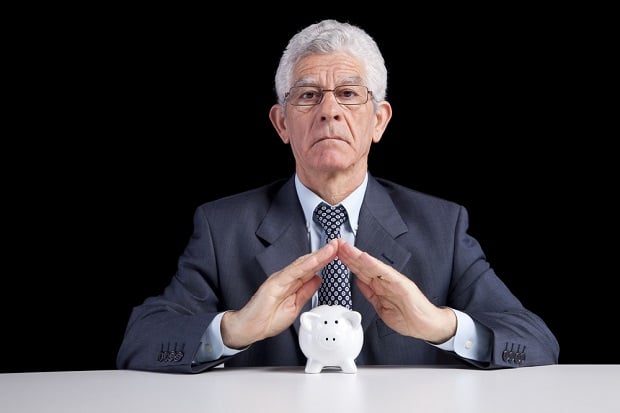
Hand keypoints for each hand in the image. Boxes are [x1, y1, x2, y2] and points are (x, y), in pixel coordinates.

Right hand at [220, 239, 338, 348]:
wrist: (250, 328)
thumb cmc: (268, 319)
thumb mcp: (295, 306)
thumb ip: (306, 291)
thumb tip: (318, 279)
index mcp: (291, 283)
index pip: (311, 269)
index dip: (324, 260)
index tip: (337, 253)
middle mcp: (286, 278)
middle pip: (308, 263)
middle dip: (324, 253)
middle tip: (337, 244)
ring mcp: (279, 279)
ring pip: (302, 264)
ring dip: (318, 255)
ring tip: (331, 248)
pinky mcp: (274, 284)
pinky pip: (292, 273)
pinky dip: (305, 265)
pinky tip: (315, 260)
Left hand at [337, 239, 456, 343]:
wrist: (427, 325)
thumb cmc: (408, 317)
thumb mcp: (381, 306)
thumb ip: (370, 293)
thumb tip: (359, 283)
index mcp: (380, 286)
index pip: (361, 272)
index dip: (349, 263)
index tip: (337, 255)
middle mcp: (386, 281)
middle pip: (363, 266)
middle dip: (349, 256)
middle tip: (337, 244)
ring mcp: (393, 281)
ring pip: (371, 266)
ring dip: (358, 256)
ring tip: (346, 248)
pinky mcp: (401, 284)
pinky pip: (384, 273)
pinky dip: (374, 264)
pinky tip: (364, 257)